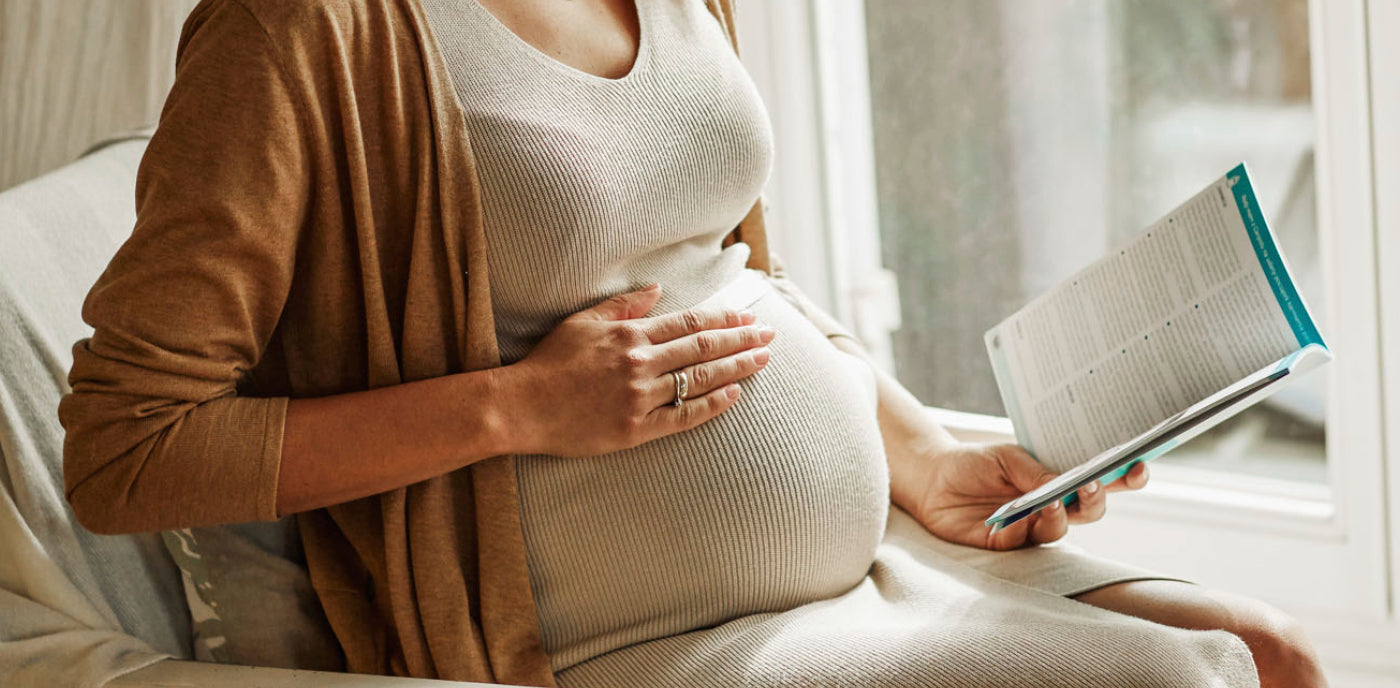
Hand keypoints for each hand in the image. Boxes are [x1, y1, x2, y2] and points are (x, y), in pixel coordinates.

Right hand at [498, 283, 775, 455]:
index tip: (748, 319)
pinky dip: (712, 405)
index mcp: (630, 335)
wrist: (522, 407)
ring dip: (736, 369)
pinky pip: (684, 416)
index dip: (724, 321)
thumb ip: (624, 304)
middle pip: (703, 349)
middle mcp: (641, 363)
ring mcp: (640, 397)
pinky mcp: (636, 429)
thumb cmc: (549, 362)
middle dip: (741, 341)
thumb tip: (659, 290)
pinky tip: (733, 395)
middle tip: (769, 336)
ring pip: (699, 380)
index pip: (689, 324)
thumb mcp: (583, 321)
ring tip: (762, 361)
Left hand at [906, 442, 1148, 550]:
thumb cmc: (974, 463)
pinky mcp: (1005, 545)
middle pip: (1090, 511)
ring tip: (1051, 502)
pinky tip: (1015, 519)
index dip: (1124, 477)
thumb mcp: (1006, 456)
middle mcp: (1052, 506)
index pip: (1100, 481)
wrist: (931, 480)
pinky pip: (1022, 542)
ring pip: (1059, 530)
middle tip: (1090, 487)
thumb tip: (1062, 483)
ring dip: (1059, 517)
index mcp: (1058, 480)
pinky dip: (1022, 530)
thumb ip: (1034, 471)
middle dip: (1096, 500)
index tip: (1139, 466)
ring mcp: (1031, 527)